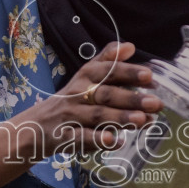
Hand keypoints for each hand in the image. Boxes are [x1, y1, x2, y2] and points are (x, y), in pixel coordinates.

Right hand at [0, 41, 162, 187]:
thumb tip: (130, 46)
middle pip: (105, 95)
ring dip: (121, 118)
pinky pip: (82, 138)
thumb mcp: (83, 78)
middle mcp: (77, 95)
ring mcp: (70, 116)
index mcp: (83, 78)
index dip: (126, 72)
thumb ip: (107, 61)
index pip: (105, 71)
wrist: (33, 128)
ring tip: (144, 121)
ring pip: (97, 116)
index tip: (149, 76)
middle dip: (131, 98)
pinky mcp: (64, 137)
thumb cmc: (68, 101)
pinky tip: (117, 141)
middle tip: (155, 103)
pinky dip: (99, 140)